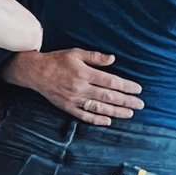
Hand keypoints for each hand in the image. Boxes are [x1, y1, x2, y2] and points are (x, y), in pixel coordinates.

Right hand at [3, 48, 142, 125]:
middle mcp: (80, 88)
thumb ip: (95, 57)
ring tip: (130, 113)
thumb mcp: (76, 53)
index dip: (126, 86)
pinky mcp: (67, 106)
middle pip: (108, 96)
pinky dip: (97, 120)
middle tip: (140, 104)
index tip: (138, 89)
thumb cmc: (57, 60)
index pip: (111, 81)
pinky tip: (108, 121)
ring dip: (116, 111)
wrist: (35, 72)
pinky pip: (84, 115)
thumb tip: (113, 59)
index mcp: (84, 73)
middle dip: (126, 101)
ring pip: (99, 107)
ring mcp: (74, 99)